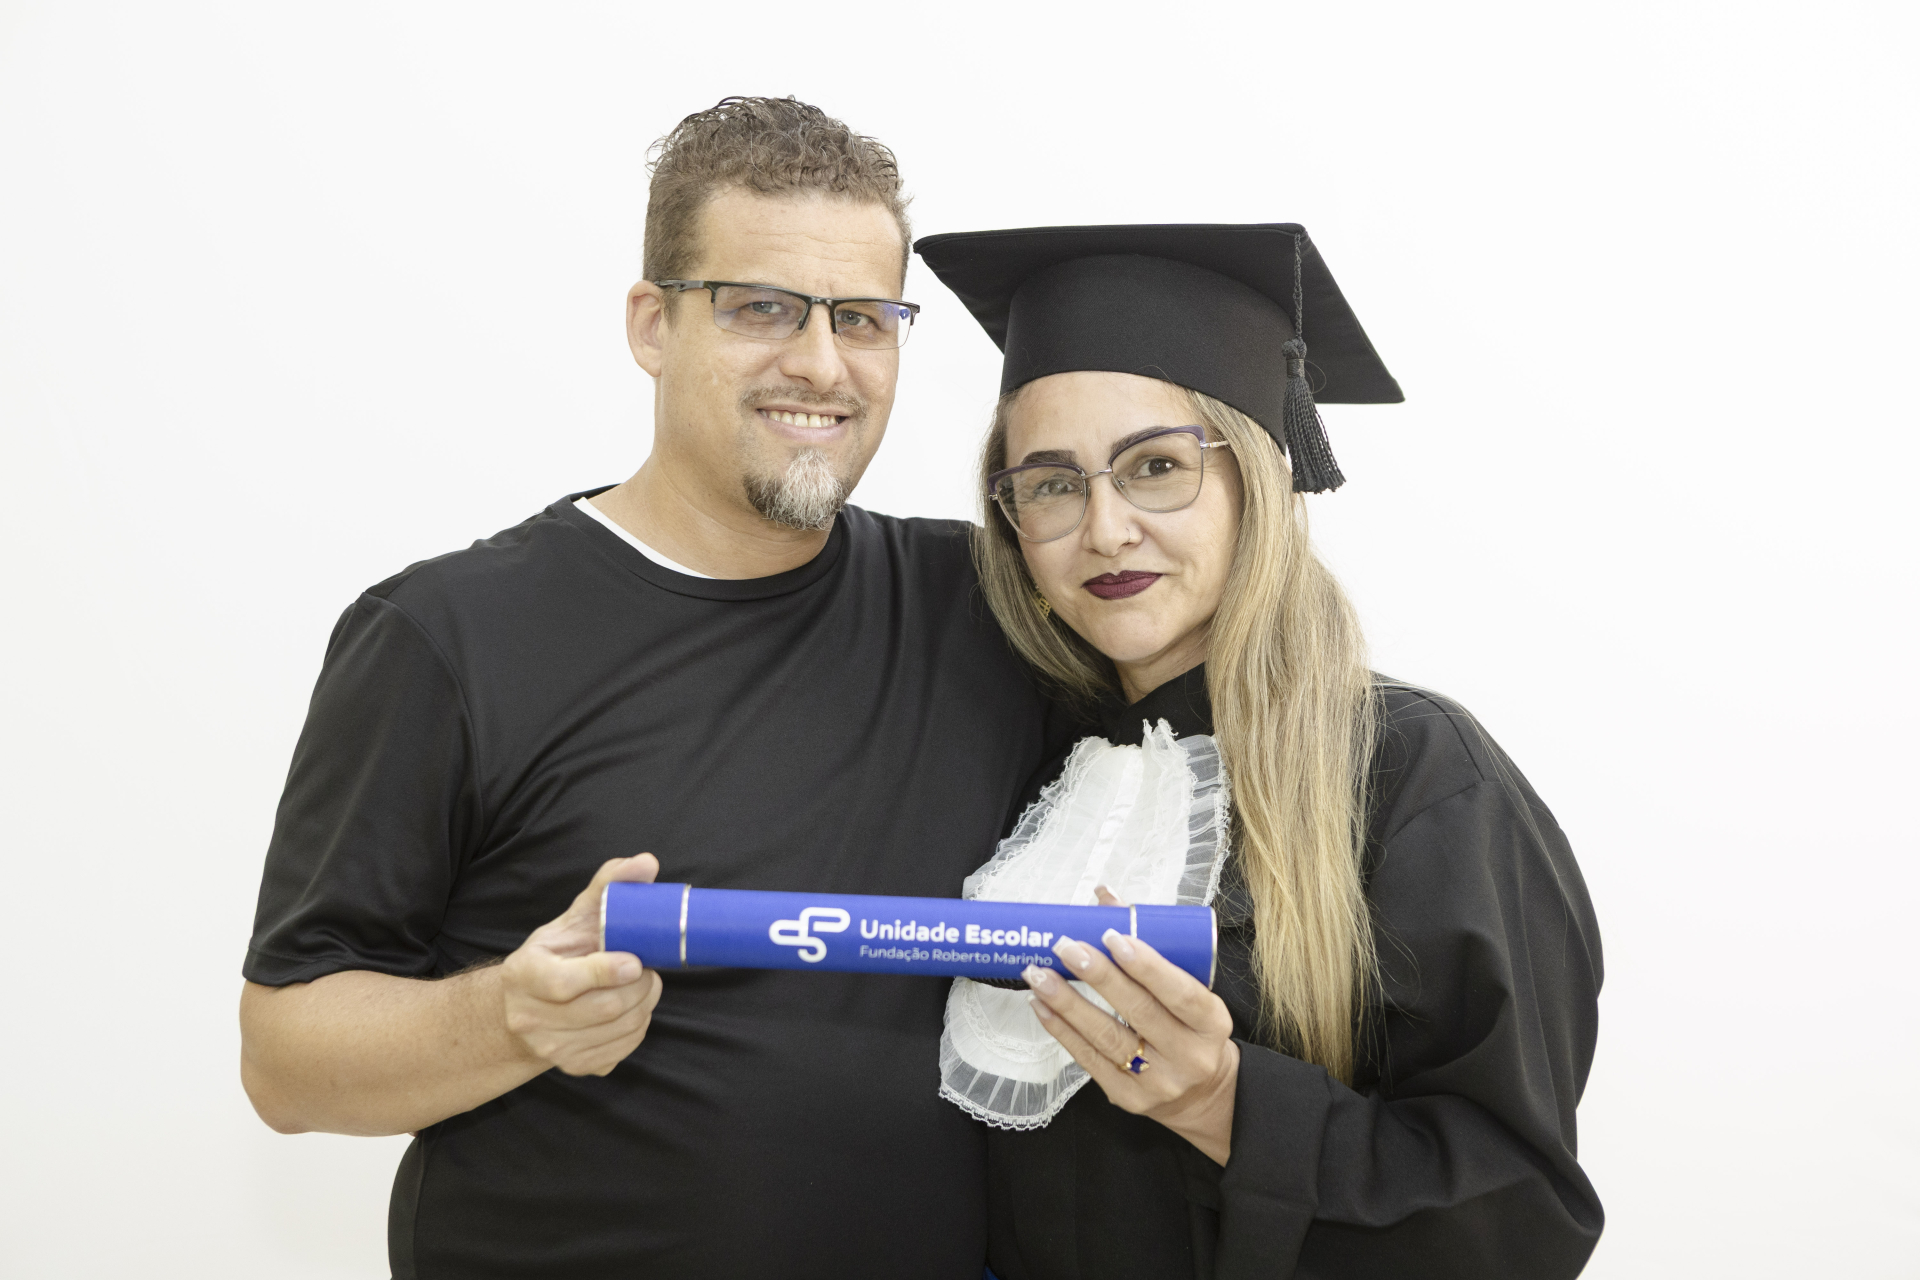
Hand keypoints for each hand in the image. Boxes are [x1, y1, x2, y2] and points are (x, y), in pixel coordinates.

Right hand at [500, 854, 664, 1076]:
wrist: (525, 1008)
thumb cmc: (555, 955)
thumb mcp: (573, 918)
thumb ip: (608, 886)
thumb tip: (646, 863)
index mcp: (524, 975)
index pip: (565, 984)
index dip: (605, 973)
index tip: (636, 961)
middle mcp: (530, 1018)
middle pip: (604, 1008)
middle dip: (639, 985)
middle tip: (646, 967)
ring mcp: (551, 1048)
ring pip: (620, 1029)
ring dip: (645, 1004)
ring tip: (641, 983)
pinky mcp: (574, 1067)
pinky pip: (623, 1048)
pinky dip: (639, 1026)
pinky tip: (631, 1008)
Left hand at [1023, 886, 1239, 1164]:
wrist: (1202, 1094)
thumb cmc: (1190, 1028)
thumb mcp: (1191, 990)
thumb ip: (1153, 945)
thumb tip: (1105, 898)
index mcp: (1211, 1023)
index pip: (1180, 992)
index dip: (1146, 965)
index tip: (1113, 936)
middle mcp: (1188, 1055)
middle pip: (1138, 1011)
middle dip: (1098, 976)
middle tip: (1065, 947)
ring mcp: (1157, 1081)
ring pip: (1106, 1037)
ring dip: (1067, 1003)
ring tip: (1039, 975)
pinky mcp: (1127, 1097)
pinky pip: (1088, 1060)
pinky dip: (1061, 1029)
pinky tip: (1041, 1006)